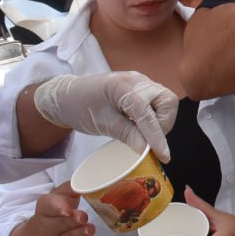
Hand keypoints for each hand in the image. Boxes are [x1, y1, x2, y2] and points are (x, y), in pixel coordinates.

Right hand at [25, 183, 96, 235]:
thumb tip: (88, 181)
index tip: (67, 210)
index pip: (48, 207)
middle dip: (71, 221)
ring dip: (80, 233)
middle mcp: (47, 225)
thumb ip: (71, 188)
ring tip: (91, 229)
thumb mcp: (59, 195)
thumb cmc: (56, 207)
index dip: (58, 208)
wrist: (43, 233)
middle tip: (83, 217)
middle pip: (59, 224)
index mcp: (45, 207)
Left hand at [33, 72, 176, 161]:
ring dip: (160, 120)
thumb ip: (128, 135)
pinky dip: (154, 115)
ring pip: (166, 101)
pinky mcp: (141, 86)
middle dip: (163, 124)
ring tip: (142, 132)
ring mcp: (141, 81)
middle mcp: (137, 79)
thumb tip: (148, 150)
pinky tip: (139, 124)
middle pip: (167, 101)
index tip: (163, 156)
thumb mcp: (102, 124)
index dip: (157, 137)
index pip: (148, 114)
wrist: (67, 96)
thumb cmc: (80, 107)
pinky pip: (157, 100)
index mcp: (123, 86)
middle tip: (149, 140)